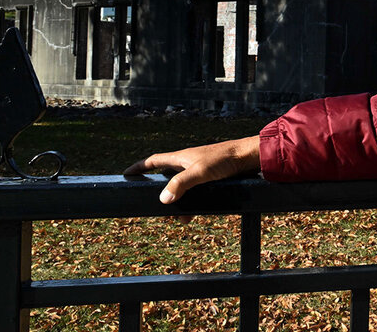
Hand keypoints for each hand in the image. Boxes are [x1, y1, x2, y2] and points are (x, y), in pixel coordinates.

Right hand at [124, 136, 260, 204]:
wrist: (250, 157)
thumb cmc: (225, 159)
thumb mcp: (200, 172)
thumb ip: (181, 184)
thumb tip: (162, 199)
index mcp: (181, 157)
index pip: (154, 161)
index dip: (139, 167)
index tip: (126, 174)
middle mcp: (188, 163)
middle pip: (167, 178)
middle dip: (160, 192)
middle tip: (156, 207)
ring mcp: (200, 171)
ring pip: (183, 188)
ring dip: (180, 202)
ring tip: (181, 219)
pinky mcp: (212, 178)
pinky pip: (196, 192)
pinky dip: (194, 203)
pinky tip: (196, 214)